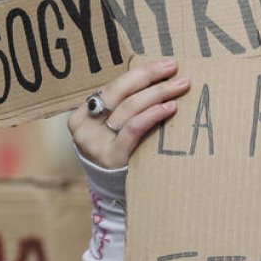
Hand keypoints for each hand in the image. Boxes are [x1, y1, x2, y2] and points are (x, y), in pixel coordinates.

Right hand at [67, 59, 189, 169]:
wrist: (114, 196)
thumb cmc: (120, 157)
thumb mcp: (112, 132)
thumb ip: (122, 110)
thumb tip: (155, 79)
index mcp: (80, 116)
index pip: (113, 87)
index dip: (140, 73)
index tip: (163, 65)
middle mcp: (84, 128)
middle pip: (120, 93)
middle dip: (149, 77)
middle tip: (174, 67)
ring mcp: (95, 142)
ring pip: (129, 108)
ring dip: (158, 93)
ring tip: (180, 86)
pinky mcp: (111, 157)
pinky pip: (134, 128)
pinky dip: (153, 114)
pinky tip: (170, 107)